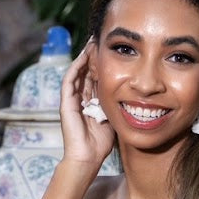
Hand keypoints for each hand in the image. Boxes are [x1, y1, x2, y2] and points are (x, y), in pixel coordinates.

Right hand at [59, 42, 114, 167]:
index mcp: (91, 103)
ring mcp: (71, 100)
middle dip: (93, 57)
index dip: (103, 65)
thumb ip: (117, 105)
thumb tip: (133, 94)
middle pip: (86, 72)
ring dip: (84, 57)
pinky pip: (70, 80)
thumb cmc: (100, 144)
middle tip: (101, 40)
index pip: (96, 78)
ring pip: (77, 72)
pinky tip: (84, 55)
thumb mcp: (113, 118)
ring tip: (92, 42)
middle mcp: (80, 99)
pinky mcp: (65, 102)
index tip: (112, 51)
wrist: (87, 158)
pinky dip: (76, 67)